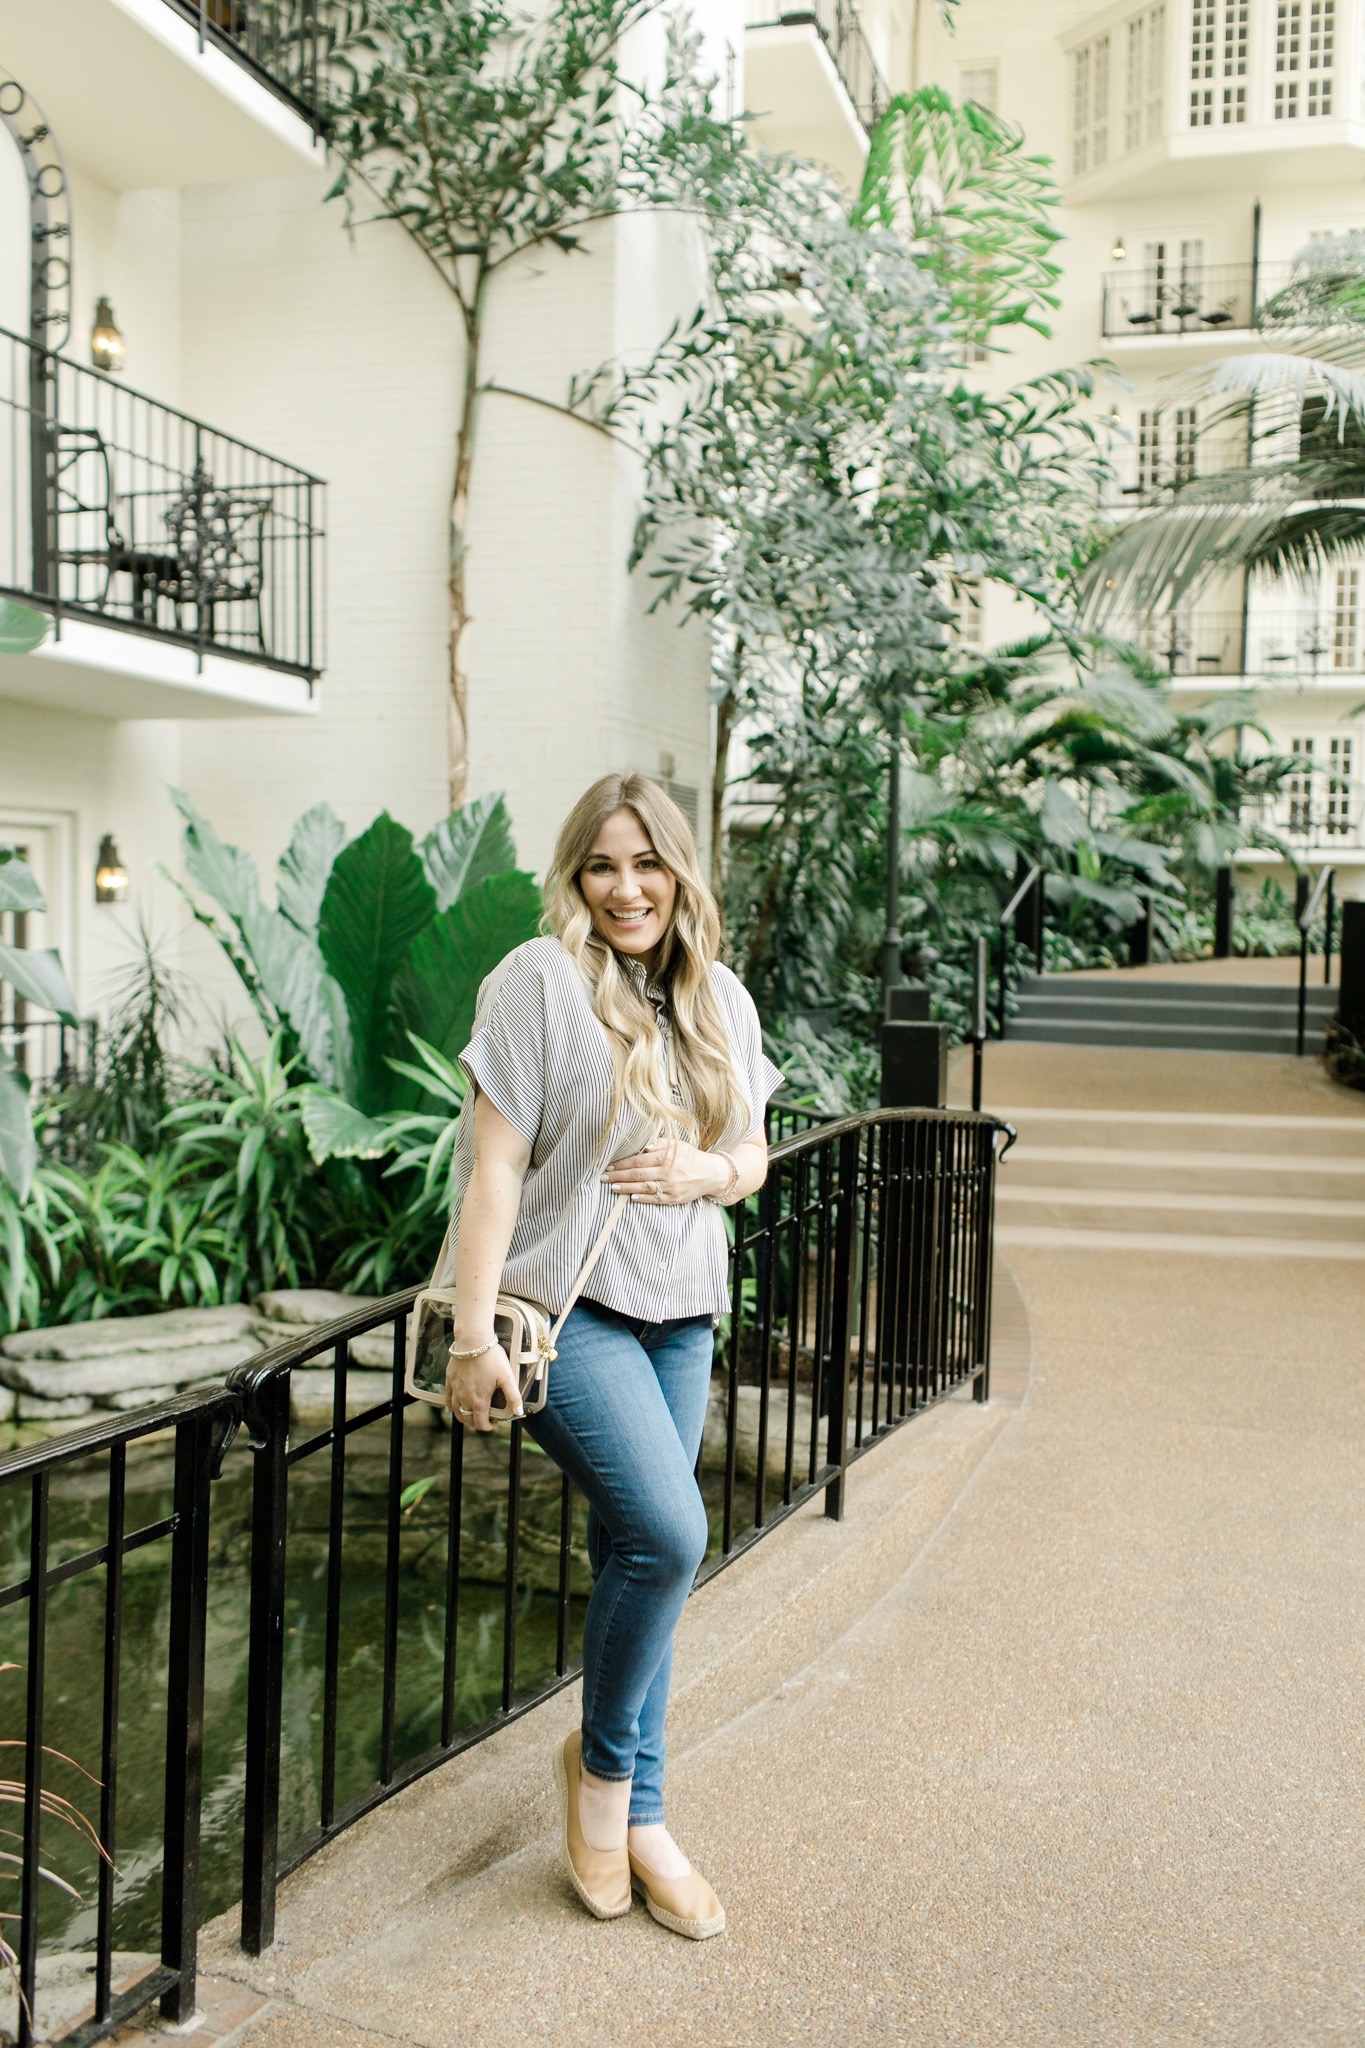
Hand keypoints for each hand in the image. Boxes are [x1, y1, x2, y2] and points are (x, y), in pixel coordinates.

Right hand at [445, 1339, 523, 1431]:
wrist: (473, 1340)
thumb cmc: (491, 1358)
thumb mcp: (507, 1377)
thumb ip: (513, 1396)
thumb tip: (519, 1412)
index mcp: (479, 1401)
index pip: (480, 1423)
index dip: (488, 1427)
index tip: (494, 1423)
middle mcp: (464, 1398)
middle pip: (466, 1419)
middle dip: (475, 1423)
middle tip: (484, 1418)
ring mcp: (455, 1389)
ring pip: (455, 1410)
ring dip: (463, 1415)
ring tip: (471, 1413)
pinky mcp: (449, 1379)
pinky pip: (447, 1397)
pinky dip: (450, 1405)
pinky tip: (452, 1406)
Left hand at [604, 1140, 728, 1205]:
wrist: (712, 1174)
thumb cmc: (691, 1156)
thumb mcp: (677, 1144)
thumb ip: (660, 1143)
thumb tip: (644, 1146)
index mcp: (667, 1157)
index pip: (639, 1160)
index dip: (623, 1163)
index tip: (610, 1165)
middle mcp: (668, 1172)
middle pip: (638, 1174)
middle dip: (618, 1176)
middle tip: (603, 1177)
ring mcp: (671, 1186)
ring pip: (644, 1188)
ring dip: (626, 1188)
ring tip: (612, 1187)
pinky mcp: (675, 1198)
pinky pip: (655, 1199)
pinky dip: (642, 1199)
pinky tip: (630, 1197)